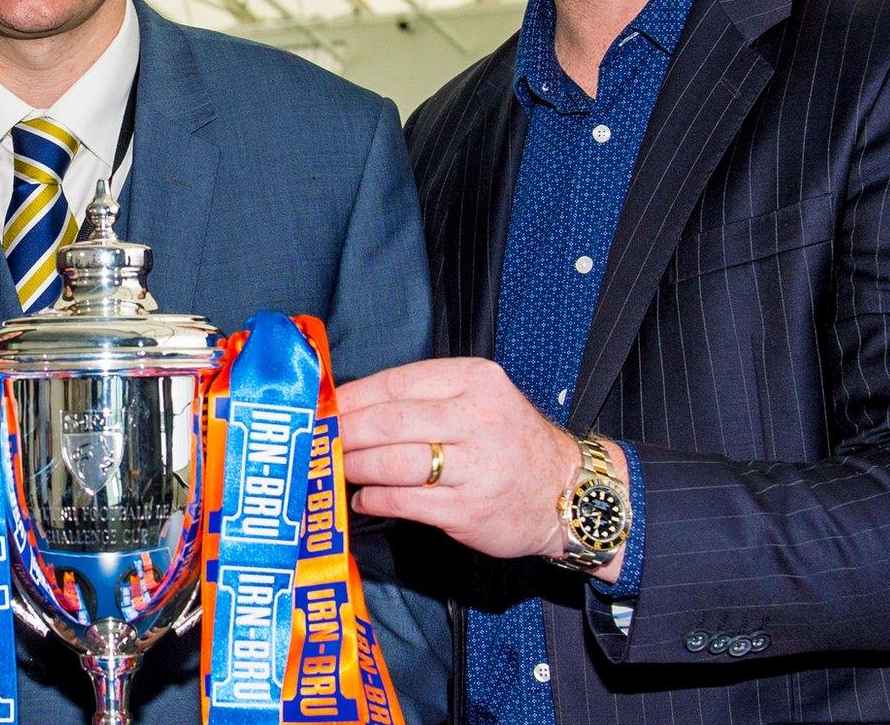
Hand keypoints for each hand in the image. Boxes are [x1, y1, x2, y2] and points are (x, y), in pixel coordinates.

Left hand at [339, 358, 626, 579]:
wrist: (568, 493)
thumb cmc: (510, 443)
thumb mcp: (480, 400)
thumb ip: (425, 398)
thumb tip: (353, 405)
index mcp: (475, 381)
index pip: (397, 383)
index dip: (353, 396)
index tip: (324, 406)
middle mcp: (478, 418)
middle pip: (390, 421)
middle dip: (346, 432)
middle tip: (320, 439)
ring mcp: (476, 466)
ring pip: (393, 461)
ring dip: (356, 465)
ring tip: (339, 467)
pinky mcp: (469, 508)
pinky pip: (404, 501)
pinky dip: (374, 499)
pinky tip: (363, 498)